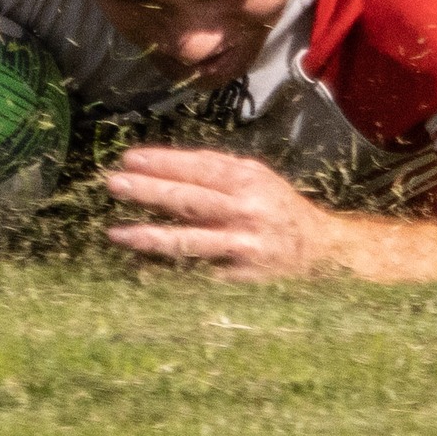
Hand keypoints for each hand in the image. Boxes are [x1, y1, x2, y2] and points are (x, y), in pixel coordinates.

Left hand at [105, 147, 335, 279]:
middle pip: (190, 199)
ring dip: (151, 236)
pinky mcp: (243, 276)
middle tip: (113, 184)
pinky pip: (200, 271)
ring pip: (191, 240)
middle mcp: (245, 210)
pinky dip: (171, 270)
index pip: (198, 167)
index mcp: (247, 180)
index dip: (163, 162)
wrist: (323, 251)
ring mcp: (243, 245)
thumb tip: (170, 163)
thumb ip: (219, 169)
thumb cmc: (280, 208)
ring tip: (116, 233)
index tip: (129, 158)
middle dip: (149, 190)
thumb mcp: (257, 177)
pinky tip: (143, 269)